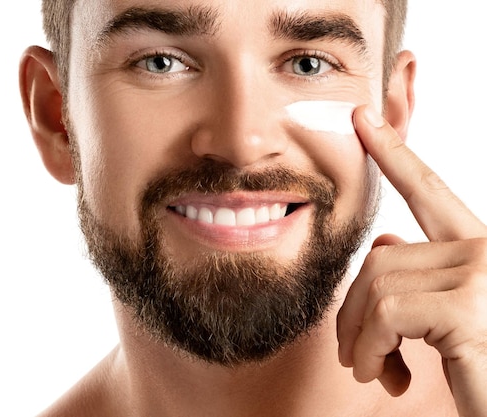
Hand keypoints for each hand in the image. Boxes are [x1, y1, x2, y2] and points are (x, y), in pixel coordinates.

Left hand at [337, 105, 486, 415]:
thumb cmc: (485, 370)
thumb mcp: (450, 317)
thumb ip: (422, 275)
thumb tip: (385, 243)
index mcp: (480, 249)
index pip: (430, 190)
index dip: (394, 154)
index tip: (364, 120)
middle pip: (380, 258)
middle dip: (354, 311)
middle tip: (357, 353)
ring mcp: (483, 272)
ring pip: (377, 284)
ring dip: (361, 338)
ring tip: (374, 370)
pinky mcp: (470, 306)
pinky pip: (385, 314)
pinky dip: (372, 350)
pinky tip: (388, 377)